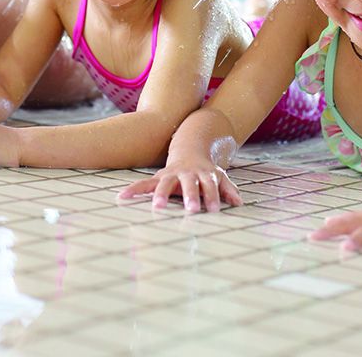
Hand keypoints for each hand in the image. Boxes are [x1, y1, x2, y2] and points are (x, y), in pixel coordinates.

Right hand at [118, 158, 241, 212]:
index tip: (215, 209)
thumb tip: (239, 202)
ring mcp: (171, 175)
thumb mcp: (220, 177)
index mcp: (203, 174)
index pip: (209, 186)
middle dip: (190, 196)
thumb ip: (228, 189)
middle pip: (189, 184)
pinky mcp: (158, 179)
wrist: (190, 152)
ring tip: (158, 207)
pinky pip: (144, 184)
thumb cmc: (206, 172)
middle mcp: (186, 174)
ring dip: (162, 194)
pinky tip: (121, 198)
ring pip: (165, 184)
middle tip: (192, 209)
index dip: (213, 196)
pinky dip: (133, 190)